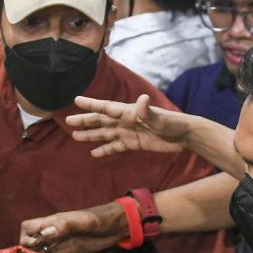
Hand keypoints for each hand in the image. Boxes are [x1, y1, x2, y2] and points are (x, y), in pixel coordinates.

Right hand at [19, 200, 128, 252]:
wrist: (119, 225)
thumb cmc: (102, 219)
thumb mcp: (84, 221)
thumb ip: (65, 226)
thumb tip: (45, 234)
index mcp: (54, 222)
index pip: (29, 227)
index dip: (25, 238)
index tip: (32, 248)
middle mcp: (55, 233)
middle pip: (33, 242)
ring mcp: (63, 243)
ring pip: (43, 252)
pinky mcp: (71, 252)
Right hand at [67, 94, 190, 157]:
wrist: (184, 136)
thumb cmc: (173, 123)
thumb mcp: (160, 117)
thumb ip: (148, 111)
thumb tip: (142, 99)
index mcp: (129, 112)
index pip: (107, 107)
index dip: (92, 104)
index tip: (77, 100)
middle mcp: (126, 121)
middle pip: (101, 120)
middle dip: (85, 120)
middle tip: (68, 120)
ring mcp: (129, 133)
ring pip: (105, 133)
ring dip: (91, 135)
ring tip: (75, 136)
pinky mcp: (134, 144)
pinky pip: (115, 147)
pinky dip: (105, 150)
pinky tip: (94, 153)